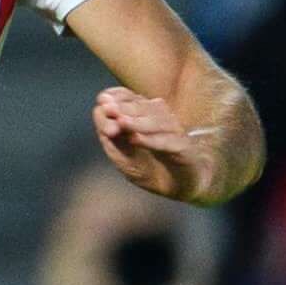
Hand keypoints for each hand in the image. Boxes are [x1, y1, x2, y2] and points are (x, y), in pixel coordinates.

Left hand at [92, 86, 226, 201]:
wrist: (181, 187)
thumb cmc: (150, 169)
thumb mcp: (124, 158)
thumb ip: (112, 142)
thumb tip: (103, 123)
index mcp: (143, 115)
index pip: (129, 97)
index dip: (117, 97)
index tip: (102, 100)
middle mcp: (160, 118)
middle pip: (141, 107)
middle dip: (123, 108)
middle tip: (108, 109)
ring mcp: (174, 132)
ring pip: (156, 122)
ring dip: (136, 122)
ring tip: (121, 121)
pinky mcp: (183, 148)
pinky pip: (167, 142)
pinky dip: (151, 140)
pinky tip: (136, 139)